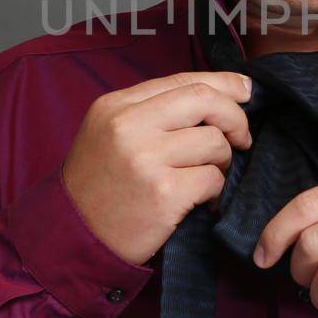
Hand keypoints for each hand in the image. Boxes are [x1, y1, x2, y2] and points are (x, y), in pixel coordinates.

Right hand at [62, 71, 253, 265]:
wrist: (72, 237)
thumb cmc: (99, 185)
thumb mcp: (109, 133)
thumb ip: (153, 111)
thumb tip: (217, 94)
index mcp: (116, 106)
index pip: (182, 80)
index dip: (223, 83)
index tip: (245, 91)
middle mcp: (128, 126)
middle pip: (204, 100)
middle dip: (235, 117)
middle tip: (241, 137)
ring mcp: (145, 160)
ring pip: (214, 142)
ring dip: (222, 161)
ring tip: (207, 175)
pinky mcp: (163, 194)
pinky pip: (213, 179)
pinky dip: (215, 190)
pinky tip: (201, 200)